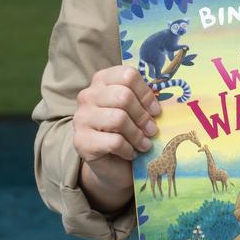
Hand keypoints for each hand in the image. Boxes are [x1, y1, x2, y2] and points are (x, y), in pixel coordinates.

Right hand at [73, 66, 160, 207]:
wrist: (111, 164)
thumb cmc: (127, 131)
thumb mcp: (137, 110)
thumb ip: (144, 100)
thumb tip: (158, 103)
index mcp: (102, 80)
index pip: (128, 75)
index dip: (146, 93)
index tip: (156, 110)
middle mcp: (87, 95)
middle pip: (124, 96)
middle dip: (143, 116)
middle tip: (152, 130)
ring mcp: (81, 118)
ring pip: (118, 119)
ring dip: (137, 134)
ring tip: (144, 144)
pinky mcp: (81, 141)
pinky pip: (113, 141)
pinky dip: (128, 149)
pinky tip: (131, 152)